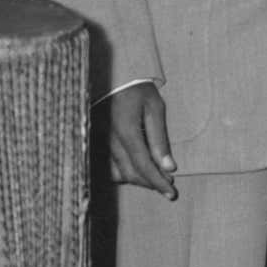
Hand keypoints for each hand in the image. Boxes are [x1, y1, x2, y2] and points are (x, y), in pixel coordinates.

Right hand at [108, 82, 176, 198]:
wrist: (112, 73)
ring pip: (117, 172)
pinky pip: (108, 165)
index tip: (171, 193)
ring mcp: (99, 141)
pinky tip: (135, 168)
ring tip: (154, 178)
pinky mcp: (95, 140)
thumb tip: (169, 167)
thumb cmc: (137, 88)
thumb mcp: (155, 108)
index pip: (143, 165)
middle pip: (131, 173)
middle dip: (151, 183)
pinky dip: (123, 172)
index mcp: (126, 130)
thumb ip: (160, 139)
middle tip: (168, 187)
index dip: (158, 182)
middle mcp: (109, 139)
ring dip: (137, 179)